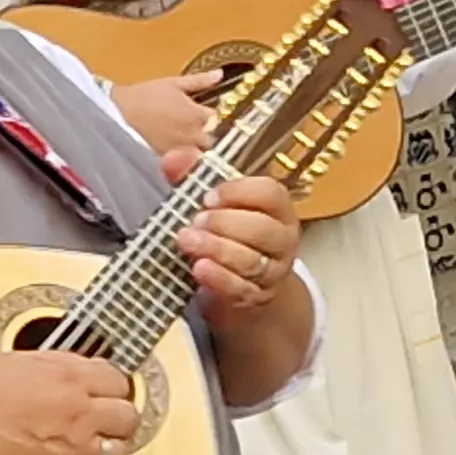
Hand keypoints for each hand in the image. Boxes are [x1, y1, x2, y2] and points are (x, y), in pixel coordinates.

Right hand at [0, 350, 144, 454]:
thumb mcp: (20, 361)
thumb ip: (59, 364)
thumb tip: (80, 368)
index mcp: (70, 378)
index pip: (119, 381)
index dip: (113, 389)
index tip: (108, 394)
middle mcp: (79, 413)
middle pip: (127, 418)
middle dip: (118, 419)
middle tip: (106, 421)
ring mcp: (73, 449)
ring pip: (118, 452)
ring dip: (107, 449)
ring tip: (90, 445)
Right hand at [111, 68, 226, 158]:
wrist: (116, 116)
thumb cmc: (143, 97)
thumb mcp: (173, 84)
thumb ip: (199, 81)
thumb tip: (220, 75)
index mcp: (199, 115)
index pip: (217, 120)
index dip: (211, 117)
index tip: (201, 114)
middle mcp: (195, 136)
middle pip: (213, 141)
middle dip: (207, 136)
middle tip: (193, 131)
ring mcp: (183, 152)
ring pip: (201, 156)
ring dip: (197, 151)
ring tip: (183, 144)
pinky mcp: (170, 164)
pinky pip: (184, 166)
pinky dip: (182, 162)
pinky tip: (173, 155)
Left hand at [160, 150, 303, 324]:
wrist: (236, 283)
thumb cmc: (225, 232)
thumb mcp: (210, 202)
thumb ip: (192, 176)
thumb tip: (173, 157)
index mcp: (277, 208)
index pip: (271, 194)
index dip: (240, 192)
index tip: (208, 196)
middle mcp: (282, 238)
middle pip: (263, 229)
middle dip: (225, 223)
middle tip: (195, 221)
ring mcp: (272, 270)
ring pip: (252, 260)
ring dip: (217, 250)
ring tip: (187, 241)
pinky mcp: (257, 297)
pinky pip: (242, 289)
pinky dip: (219, 279)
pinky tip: (199, 269)